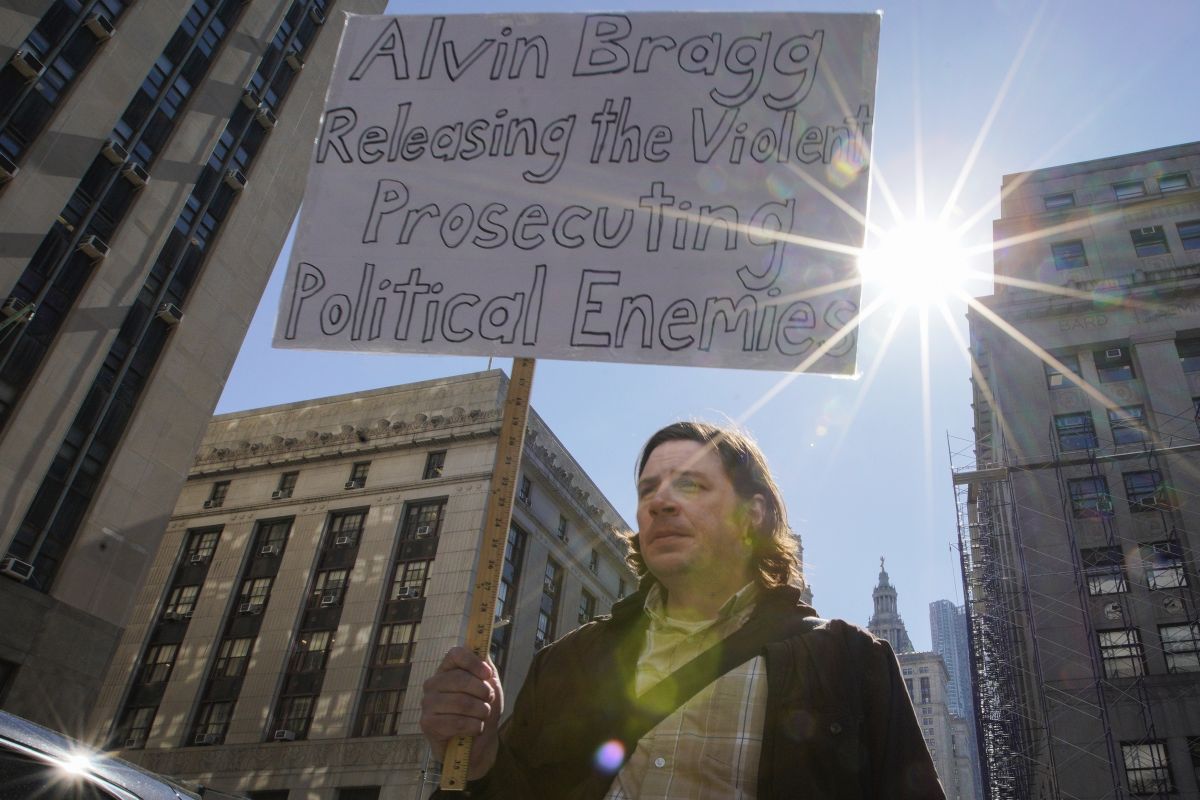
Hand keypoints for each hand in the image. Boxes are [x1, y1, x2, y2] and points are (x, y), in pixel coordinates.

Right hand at [420, 647, 503, 779]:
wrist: (479, 744)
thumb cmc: (481, 711)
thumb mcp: (489, 685)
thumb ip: (485, 665)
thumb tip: (482, 646)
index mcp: (447, 669)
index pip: (456, 654)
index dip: (474, 662)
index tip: (488, 675)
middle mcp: (433, 683)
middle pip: (460, 679)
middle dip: (483, 692)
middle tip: (488, 701)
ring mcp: (427, 703)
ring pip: (461, 702)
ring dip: (481, 712)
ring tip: (483, 717)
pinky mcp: (427, 723)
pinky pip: (456, 722)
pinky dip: (473, 727)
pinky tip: (474, 729)